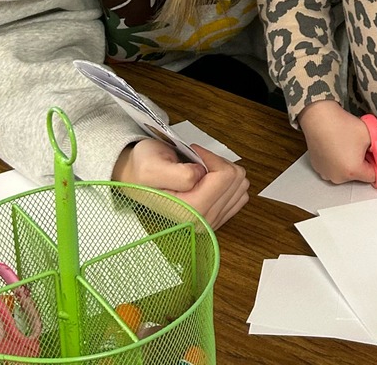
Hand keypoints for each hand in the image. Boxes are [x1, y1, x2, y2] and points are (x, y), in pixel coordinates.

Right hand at [112, 139, 248, 228]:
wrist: (136, 178)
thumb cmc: (143, 168)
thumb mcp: (154, 166)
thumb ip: (181, 174)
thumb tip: (202, 176)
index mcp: (190, 211)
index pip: (225, 176)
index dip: (212, 158)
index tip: (194, 154)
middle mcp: (202, 222)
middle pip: (237, 180)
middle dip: (218, 164)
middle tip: (197, 161)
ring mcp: (210, 222)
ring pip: (241, 185)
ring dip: (224, 171)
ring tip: (201, 170)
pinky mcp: (215, 218)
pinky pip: (239, 195)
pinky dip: (227, 182)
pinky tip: (209, 179)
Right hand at [298, 100, 376, 184]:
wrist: (317, 116)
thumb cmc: (340, 124)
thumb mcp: (370, 131)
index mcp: (353, 171)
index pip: (376, 176)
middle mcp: (339, 177)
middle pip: (362, 173)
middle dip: (367, 160)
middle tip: (365, 143)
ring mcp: (327, 174)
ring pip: (348, 171)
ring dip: (353, 160)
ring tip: (350, 143)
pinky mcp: (319, 168)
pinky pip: (335, 168)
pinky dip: (339, 159)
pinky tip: (339, 145)